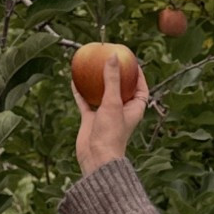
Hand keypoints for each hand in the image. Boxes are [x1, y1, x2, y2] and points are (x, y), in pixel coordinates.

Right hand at [73, 52, 149, 174]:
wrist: (97, 157)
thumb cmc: (111, 133)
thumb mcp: (113, 102)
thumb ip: (112, 79)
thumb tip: (112, 56)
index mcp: (134, 108)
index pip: (140, 88)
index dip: (138, 75)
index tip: (132, 61)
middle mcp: (121, 110)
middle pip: (120, 88)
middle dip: (116, 74)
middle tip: (110, 58)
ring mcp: (105, 115)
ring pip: (101, 94)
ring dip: (96, 82)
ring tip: (92, 66)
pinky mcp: (91, 119)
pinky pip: (85, 102)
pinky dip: (80, 92)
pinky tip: (74, 80)